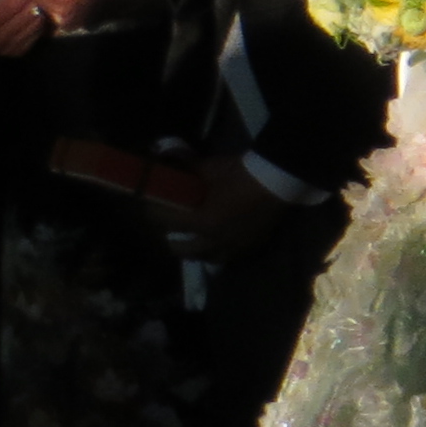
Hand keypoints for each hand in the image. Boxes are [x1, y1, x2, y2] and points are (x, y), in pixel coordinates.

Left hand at [155, 156, 286, 262]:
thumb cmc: (242, 173)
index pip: (167, 223)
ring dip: (194, 250)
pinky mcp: (250, 246)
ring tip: (191, 239)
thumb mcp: (211, 169)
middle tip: (166, 229)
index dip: (152, 215)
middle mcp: (215, 241)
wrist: (279, 178)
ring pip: (206, 258)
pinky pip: (228, 256)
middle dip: (170, 240)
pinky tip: (216, 242)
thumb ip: (189, 173)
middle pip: (182, 250)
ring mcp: (234, 247)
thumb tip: (171, 168)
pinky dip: (217, 251)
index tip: (146, 208)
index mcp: (203, 222)